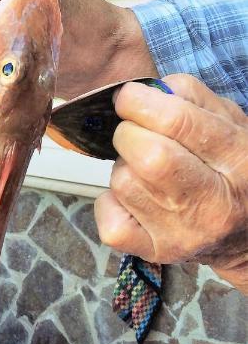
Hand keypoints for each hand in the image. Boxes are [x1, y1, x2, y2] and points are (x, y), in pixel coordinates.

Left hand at [95, 75, 247, 292]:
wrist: (245, 234)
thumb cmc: (231, 170)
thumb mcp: (230, 124)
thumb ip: (190, 98)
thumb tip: (144, 91)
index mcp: (239, 161)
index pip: (180, 123)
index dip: (142, 103)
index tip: (130, 97)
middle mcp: (214, 204)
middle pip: (148, 156)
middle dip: (130, 133)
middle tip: (137, 133)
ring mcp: (183, 234)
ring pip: (123, 182)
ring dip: (124, 167)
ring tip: (146, 170)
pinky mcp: (155, 252)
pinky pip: (108, 217)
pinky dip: (110, 201)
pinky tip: (135, 197)